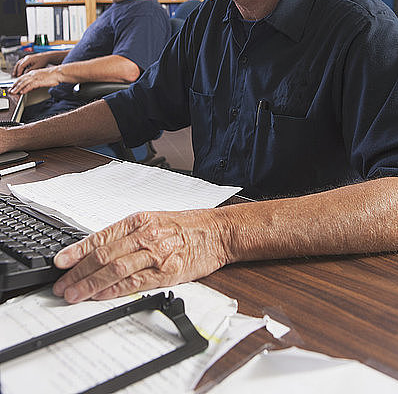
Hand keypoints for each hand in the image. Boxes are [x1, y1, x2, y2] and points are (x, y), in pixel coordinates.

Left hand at [10, 66, 62, 94]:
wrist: (58, 72)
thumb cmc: (53, 75)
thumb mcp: (42, 77)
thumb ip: (36, 81)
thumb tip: (32, 87)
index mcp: (33, 72)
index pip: (22, 77)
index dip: (17, 82)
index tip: (13, 87)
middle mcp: (32, 74)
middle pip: (21, 80)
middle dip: (15, 86)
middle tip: (11, 91)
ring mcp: (35, 77)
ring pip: (23, 83)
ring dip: (18, 88)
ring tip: (14, 92)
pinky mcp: (39, 81)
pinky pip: (30, 86)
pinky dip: (25, 89)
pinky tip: (22, 92)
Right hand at [12, 52, 50, 76]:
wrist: (47, 57)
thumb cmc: (43, 61)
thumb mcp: (37, 67)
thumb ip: (30, 70)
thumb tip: (25, 74)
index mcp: (28, 59)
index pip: (21, 66)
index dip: (19, 71)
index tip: (18, 76)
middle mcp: (26, 58)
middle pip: (18, 64)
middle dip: (16, 70)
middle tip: (14, 75)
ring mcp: (27, 58)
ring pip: (19, 63)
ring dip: (17, 69)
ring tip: (15, 74)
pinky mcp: (28, 59)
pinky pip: (21, 63)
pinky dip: (20, 67)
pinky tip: (20, 71)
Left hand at [53, 209, 227, 302]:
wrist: (217, 232)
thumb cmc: (186, 226)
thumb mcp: (154, 221)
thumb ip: (128, 235)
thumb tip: (98, 250)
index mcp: (139, 221)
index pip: (101, 237)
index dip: (77, 251)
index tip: (61, 262)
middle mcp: (145, 235)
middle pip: (104, 255)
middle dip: (78, 272)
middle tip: (62, 285)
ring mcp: (156, 254)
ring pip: (116, 270)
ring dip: (91, 284)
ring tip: (75, 294)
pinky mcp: (167, 272)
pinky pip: (136, 282)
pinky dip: (115, 291)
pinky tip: (101, 296)